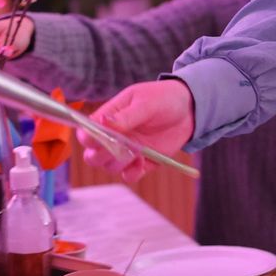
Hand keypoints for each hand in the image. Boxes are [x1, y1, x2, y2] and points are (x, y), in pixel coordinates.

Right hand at [79, 79, 194, 182]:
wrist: (189, 110)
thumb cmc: (163, 98)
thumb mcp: (145, 103)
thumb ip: (125, 116)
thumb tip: (102, 122)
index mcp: (109, 117)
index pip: (87, 132)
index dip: (88, 139)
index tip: (100, 139)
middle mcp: (114, 136)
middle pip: (92, 155)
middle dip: (101, 155)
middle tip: (120, 147)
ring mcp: (126, 151)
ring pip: (109, 167)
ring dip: (120, 163)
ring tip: (138, 151)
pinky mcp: (141, 163)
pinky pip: (128, 176)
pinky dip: (132, 174)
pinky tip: (142, 162)